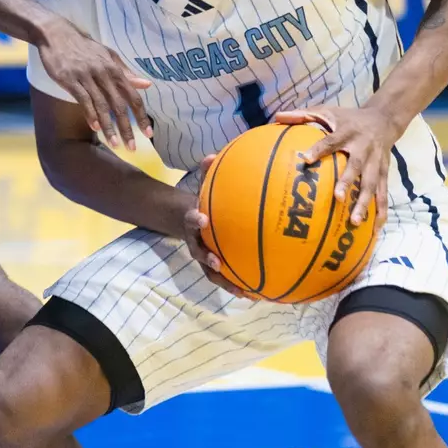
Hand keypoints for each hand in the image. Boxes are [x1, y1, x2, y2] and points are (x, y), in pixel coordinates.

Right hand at [37, 17, 151, 149]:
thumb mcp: (108, 56)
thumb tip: (147, 84)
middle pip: (119, 105)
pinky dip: (90, 115)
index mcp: (114, 69)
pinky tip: (96, 128)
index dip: (141, 115)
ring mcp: (86, 76)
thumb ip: (126, 72)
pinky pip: (83, 100)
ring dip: (110, 127)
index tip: (149, 133)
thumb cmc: (84, 47)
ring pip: (102, 106)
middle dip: (127, 128)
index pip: (133, 96)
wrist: (56, 34)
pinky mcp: (70, 80)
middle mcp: (103, 73)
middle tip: (132, 148)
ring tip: (115, 144)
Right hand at [177, 165, 254, 298]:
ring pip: (212, 273)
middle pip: (199, 254)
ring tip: (243, 292)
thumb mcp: (203, 186)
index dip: (194, 219)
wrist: (187, 220)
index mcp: (193, 222)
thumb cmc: (202, 202)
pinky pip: (227, 276)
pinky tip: (259, 292)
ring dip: (226, 282)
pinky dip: (240, 284)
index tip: (202, 218)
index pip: (190, 219)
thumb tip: (211, 156)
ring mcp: (205, 256)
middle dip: (208, 260)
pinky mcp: (216, 265)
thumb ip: (207, 173)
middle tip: (218, 265)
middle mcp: (197, 242)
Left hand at [274, 107, 394, 226]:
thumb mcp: (328, 111)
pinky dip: (381, 211)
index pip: (332, 141)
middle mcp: (363, 148)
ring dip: (365, 203)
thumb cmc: (349, 118)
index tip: (306, 159)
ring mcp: (376, 163)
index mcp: (347, 132)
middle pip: (356, 166)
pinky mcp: (384, 173)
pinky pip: (383, 194)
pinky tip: (376, 229)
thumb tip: (277, 116)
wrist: (384, 120)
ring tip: (355, 222)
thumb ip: (303, 115)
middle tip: (337, 198)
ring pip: (372, 184)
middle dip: (347, 182)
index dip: (319, 149)